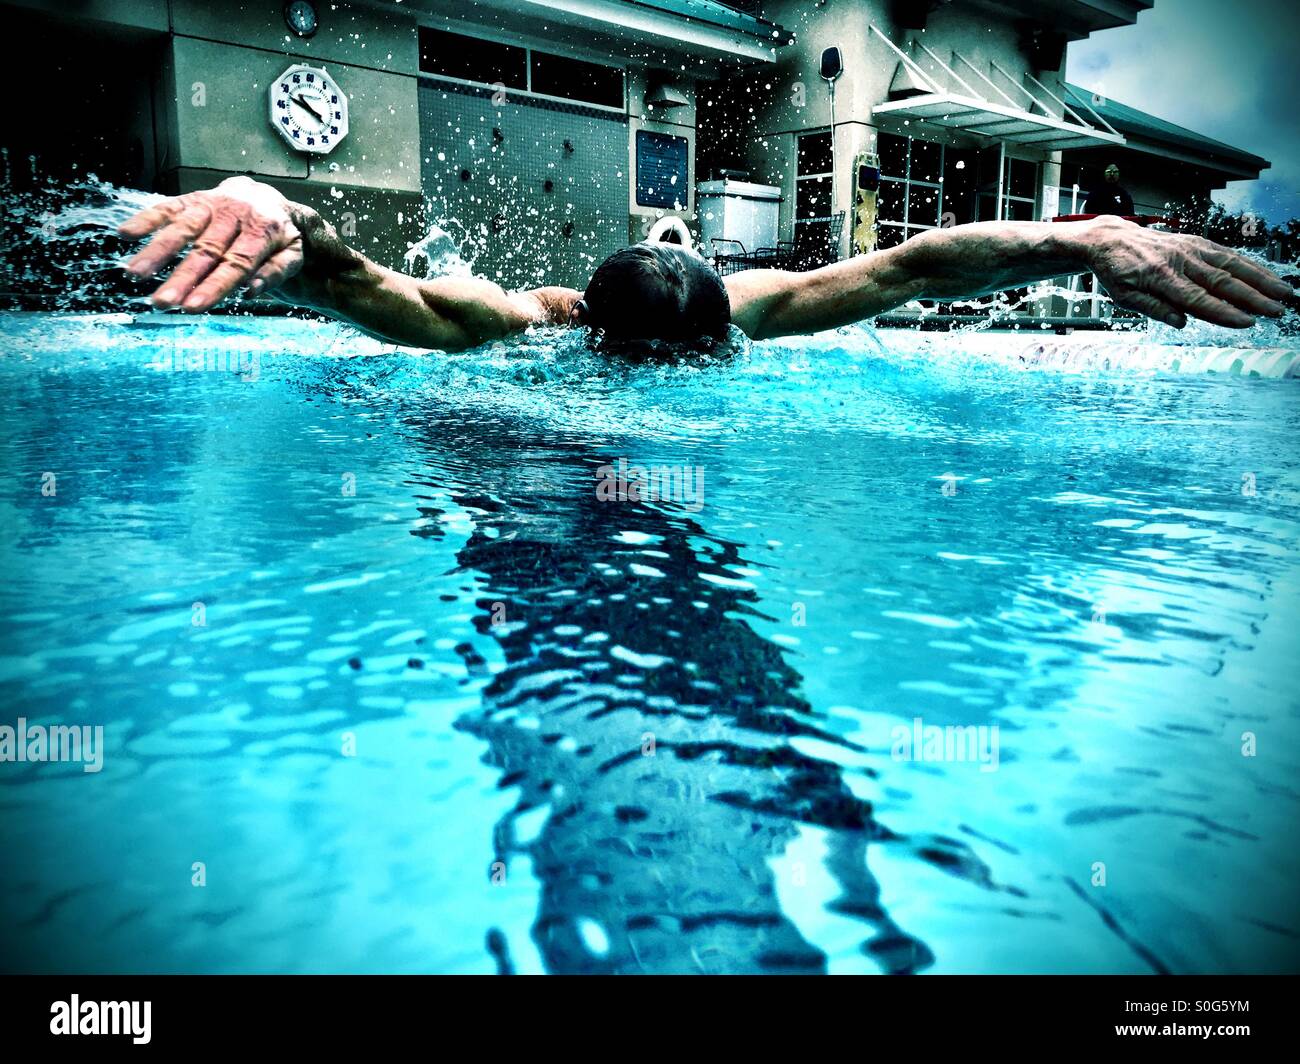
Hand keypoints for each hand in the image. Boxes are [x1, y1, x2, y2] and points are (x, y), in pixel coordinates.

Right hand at [118, 176, 303, 310]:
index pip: (235, 264)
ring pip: (181, 229)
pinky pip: (168, 207)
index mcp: (262, 231)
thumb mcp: (292, 254)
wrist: (267, 197)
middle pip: (205, 251)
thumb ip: (276, 272)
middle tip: (162, 302)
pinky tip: (125, 233)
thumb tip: (251, 291)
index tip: (193, 307)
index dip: (213, 286)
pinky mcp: (192, 198)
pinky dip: (146, 219)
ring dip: (156, 252)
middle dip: (182, 278)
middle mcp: (234, 216)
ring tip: (134, 274)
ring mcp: (210, 205)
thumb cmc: (278, 235)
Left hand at [1082, 216, 1290, 328]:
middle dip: (1253, 298)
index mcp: (1161, 278)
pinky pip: (1227, 254)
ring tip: (1284, 293)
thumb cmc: (1118, 272)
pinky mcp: (1197, 242)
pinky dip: (1249, 265)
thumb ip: (1154, 309)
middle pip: (1222, 282)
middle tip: (1277, 311)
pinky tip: (1267, 276)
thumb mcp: (1125, 298)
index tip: (1247, 322)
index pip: (1198, 299)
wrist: (1112, 239)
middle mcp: (1181, 261)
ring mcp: (1191, 249)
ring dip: (1260, 279)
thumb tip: (1181, 322)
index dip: (1224, 312)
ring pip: (1232, 264)